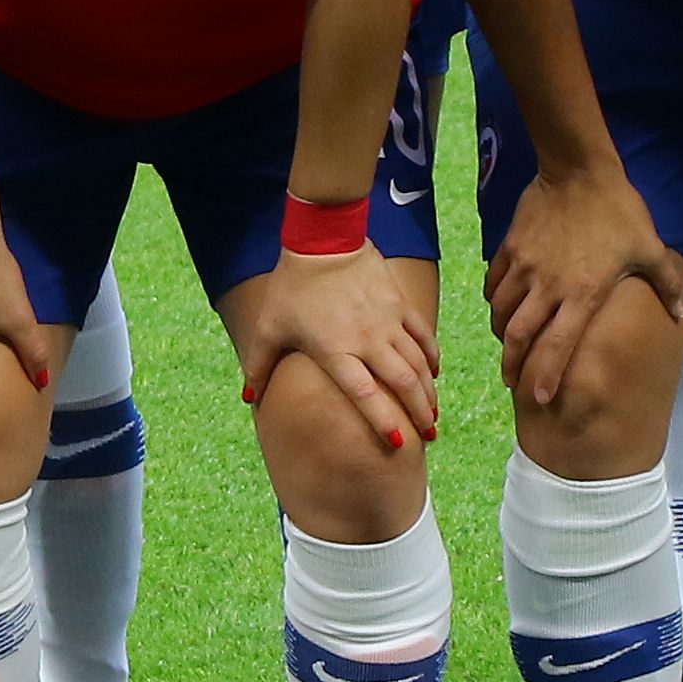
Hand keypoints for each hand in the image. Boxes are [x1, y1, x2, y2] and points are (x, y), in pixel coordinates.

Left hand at [236, 243, 437, 454]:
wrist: (322, 238)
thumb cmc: (292, 285)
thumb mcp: (268, 326)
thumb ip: (259, 365)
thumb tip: (248, 397)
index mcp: (336, 350)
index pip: (365, 394)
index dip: (383, 420)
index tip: (397, 443)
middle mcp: (367, 339)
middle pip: (402, 383)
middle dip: (418, 412)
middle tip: (428, 435)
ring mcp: (387, 321)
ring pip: (417, 363)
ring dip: (428, 390)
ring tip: (433, 413)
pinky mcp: (399, 303)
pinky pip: (422, 335)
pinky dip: (431, 356)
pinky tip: (434, 371)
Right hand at [482, 161, 682, 413]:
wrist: (579, 169)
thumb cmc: (618, 211)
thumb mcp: (649, 248)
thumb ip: (665, 284)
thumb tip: (681, 316)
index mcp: (582, 294)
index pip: (558, 346)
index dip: (545, 376)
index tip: (538, 399)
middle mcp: (548, 287)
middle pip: (520, 336)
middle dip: (512, 365)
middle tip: (510, 381)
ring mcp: (525, 267)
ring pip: (502, 311)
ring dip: (502, 333)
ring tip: (506, 345)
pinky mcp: (510, 248)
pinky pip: (495, 282)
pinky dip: (494, 299)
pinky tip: (499, 304)